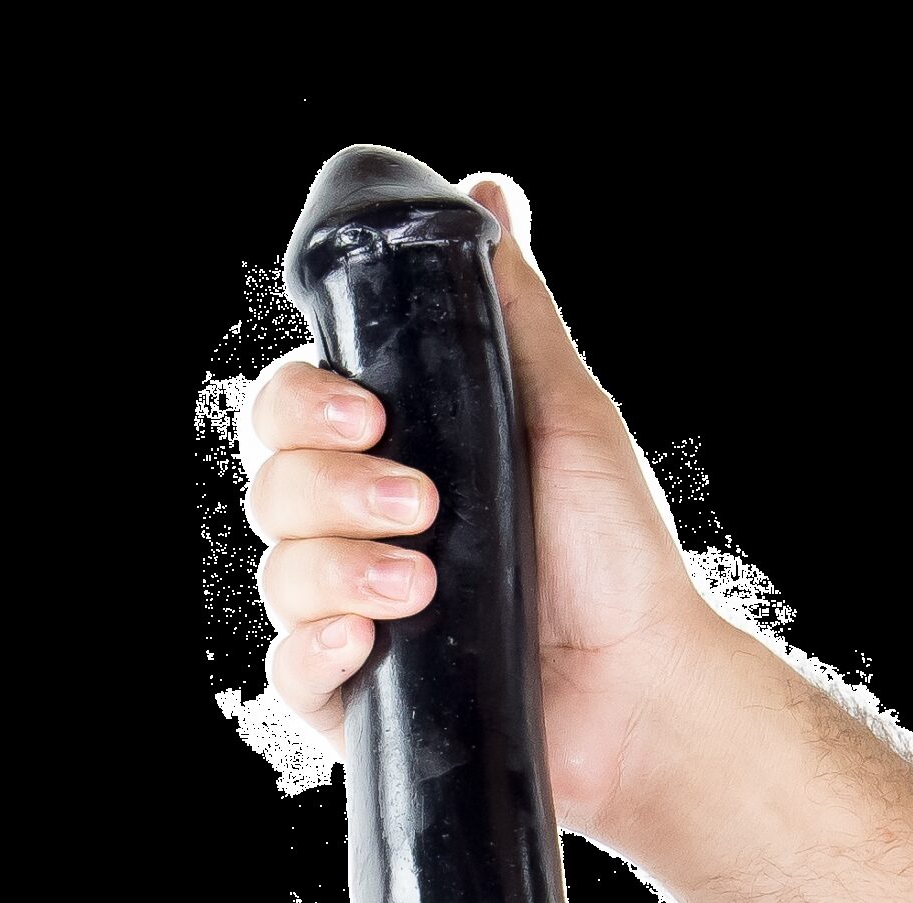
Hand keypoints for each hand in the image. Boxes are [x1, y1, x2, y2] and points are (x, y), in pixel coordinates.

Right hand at [244, 172, 716, 841]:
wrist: (641, 687)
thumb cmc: (615, 558)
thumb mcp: (566, 412)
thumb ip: (510, 311)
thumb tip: (483, 194)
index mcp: (395, 455)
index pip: (292, 407)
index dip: (307, 404)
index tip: (371, 414)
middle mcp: (361, 531)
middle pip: (270, 481)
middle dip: (331, 484)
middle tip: (421, 501)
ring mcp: (352, 614)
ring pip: (278, 570)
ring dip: (340, 565)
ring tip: (425, 582)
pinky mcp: (353, 698)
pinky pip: (287, 668)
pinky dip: (315, 647)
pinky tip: (368, 638)